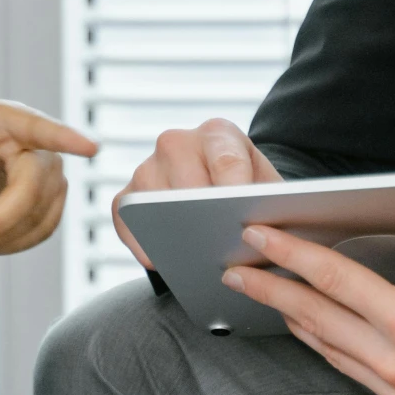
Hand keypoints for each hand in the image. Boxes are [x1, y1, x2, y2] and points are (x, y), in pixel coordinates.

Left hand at [0, 101, 97, 271]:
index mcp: (9, 120)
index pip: (41, 129)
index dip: (67, 139)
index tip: (91, 148)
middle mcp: (37, 147)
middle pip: (32, 190)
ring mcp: (48, 176)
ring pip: (38, 217)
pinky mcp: (48, 202)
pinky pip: (40, 231)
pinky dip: (9, 245)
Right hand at [110, 119, 281, 269]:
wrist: (225, 186)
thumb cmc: (248, 188)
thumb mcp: (267, 188)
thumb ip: (266, 202)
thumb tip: (257, 231)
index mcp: (217, 134)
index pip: (226, 161)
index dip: (235, 194)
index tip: (244, 223)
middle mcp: (176, 142)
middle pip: (187, 186)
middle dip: (205, 220)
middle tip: (222, 249)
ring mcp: (147, 167)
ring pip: (154, 204)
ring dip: (174, 233)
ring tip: (198, 258)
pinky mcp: (126, 195)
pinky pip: (127, 222)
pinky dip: (144, 246)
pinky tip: (167, 261)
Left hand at [223, 196, 394, 394]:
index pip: (336, 283)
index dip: (291, 256)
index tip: (256, 237)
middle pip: (317, 321)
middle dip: (271, 290)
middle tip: (236, 266)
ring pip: (329, 351)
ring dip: (294, 320)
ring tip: (263, 290)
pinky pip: (352, 374)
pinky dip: (327, 346)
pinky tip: (311, 324)